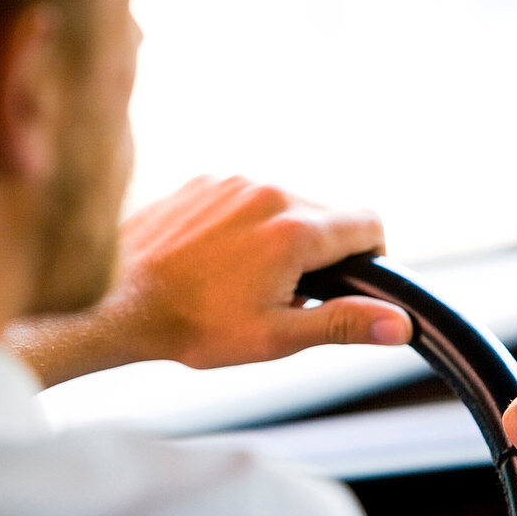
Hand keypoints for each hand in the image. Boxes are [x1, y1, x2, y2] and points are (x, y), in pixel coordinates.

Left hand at [5, 176, 411, 384]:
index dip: (372, 256)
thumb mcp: (276, 336)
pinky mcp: (204, 179)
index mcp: (295, 229)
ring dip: (283, 234)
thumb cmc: (193, 324)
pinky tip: (218, 258)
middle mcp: (268, 192)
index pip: (368, 222)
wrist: (116, 301)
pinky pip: (247, 195)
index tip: (352, 282)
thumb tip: (400, 323)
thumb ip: (343, 323)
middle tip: (288, 293)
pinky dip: (247, 222)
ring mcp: (232, 181)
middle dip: (322, 250)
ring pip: (287, 202)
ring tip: (246, 278)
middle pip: (328, 213)